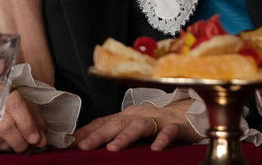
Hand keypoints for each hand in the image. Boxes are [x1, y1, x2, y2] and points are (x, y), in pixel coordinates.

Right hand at [0, 90, 46, 153]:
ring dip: (7, 147)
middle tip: (28, 148)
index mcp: (3, 88)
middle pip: (5, 126)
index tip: (35, 138)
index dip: (27, 124)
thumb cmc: (4, 93)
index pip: (16, 105)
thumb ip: (35, 118)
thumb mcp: (22, 98)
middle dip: (20, 142)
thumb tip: (42, 140)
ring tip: (13, 146)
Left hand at [74, 99, 200, 151]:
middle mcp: (140, 114)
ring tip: (113, 148)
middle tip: (84, 147)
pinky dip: (162, 139)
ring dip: (125, 136)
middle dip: (99, 134)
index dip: (88, 131)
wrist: (189, 115)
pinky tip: (155, 149)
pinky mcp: (175, 126)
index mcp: (128, 115)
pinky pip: (168, 131)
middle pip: (117, 123)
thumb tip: (85, 143)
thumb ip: (115, 133)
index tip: (72, 142)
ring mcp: (157, 119)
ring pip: (139, 125)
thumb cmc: (158, 123)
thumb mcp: (133, 127)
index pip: (104, 121)